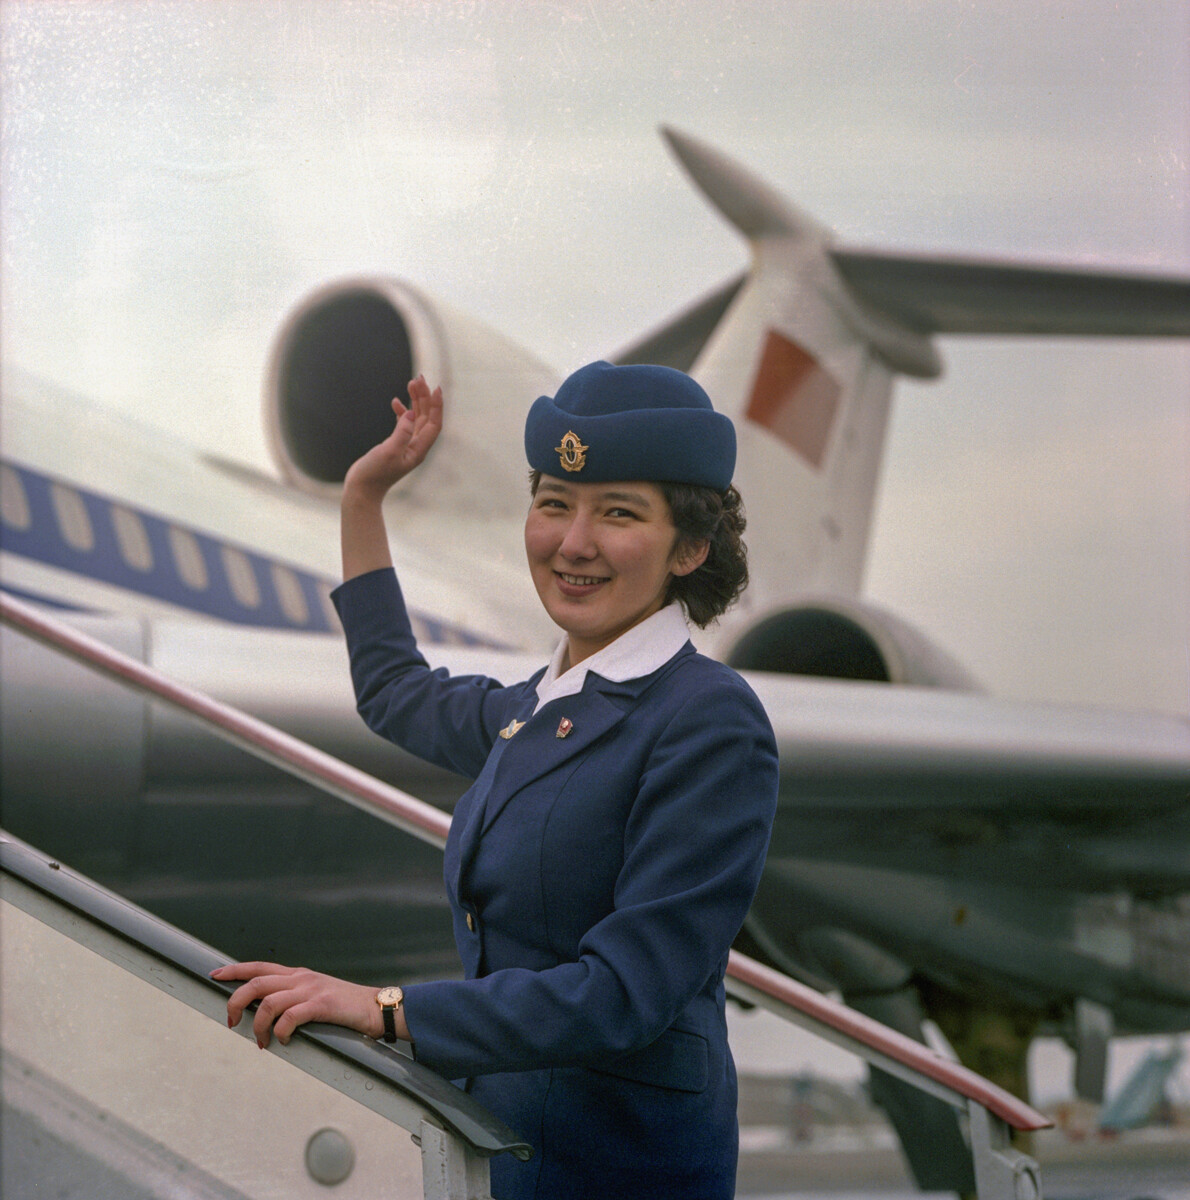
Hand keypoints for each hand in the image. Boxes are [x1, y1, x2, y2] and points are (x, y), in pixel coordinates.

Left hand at [210, 961, 397, 1047]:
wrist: (375, 1006)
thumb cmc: (346, 1005)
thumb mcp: (317, 994)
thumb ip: (295, 998)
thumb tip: (268, 1014)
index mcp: (298, 975)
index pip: (259, 967)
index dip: (234, 970)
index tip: (214, 974)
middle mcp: (301, 978)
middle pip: (256, 982)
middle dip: (235, 1001)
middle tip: (231, 1021)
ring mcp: (311, 990)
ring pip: (268, 1001)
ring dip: (257, 1025)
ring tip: (261, 1041)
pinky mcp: (321, 1004)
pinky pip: (290, 1017)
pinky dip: (282, 1032)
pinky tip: (286, 1041)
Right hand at [343, 375, 442, 500]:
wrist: (362, 490)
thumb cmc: (374, 474)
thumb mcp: (388, 452)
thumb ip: (401, 433)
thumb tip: (410, 413)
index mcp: (419, 450)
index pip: (433, 423)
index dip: (436, 405)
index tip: (435, 387)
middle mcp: (416, 447)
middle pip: (426, 417)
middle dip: (425, 397)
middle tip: (418, 378)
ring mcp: (406, 446)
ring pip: (415, 418)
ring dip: (415, 401)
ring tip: (411, 383)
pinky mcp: (395, 446)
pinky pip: (403, 424)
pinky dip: (401, 412)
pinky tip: (396, 402)